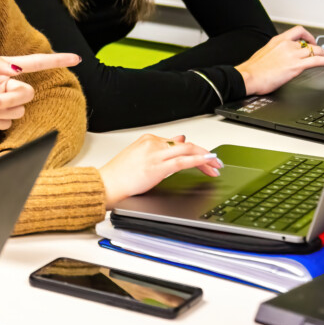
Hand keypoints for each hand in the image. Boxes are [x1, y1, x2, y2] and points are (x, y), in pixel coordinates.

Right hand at [99, 134, 221, 207]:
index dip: (195, 150)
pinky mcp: (156, 167)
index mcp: (148, 140)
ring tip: (216, 165)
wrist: (106, 184)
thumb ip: (160, 149)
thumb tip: (179, 141)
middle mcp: (153, 144)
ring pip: (187, 150)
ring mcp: (155, 154)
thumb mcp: (140, 156)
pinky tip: (207, 163)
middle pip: (186, 145)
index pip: (179, 142)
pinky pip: (182, 161)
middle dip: (204, 153)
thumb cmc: (119, 174)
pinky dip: (198, 160)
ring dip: (206, 157)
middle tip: (216, 162)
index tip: (205, 158)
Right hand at [235, 26, 323, 95]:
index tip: (311, 42)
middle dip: (319, 48)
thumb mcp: (264, 54)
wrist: (248, 77)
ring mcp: (292, 55)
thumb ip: (275, 53)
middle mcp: (286, 45)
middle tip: (323, 54)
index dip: (308, 36)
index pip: (298, 31)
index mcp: (277, 40)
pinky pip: (317, 60)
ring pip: (316, 50)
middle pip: (309, 42)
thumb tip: (281, 57)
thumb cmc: (253, 69)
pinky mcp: (296, 66)